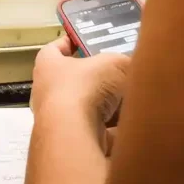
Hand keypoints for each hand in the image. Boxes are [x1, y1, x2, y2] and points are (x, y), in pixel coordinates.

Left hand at [30, 35, 129, 153]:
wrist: (75, 136)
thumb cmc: (85, 88)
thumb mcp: (113, 63)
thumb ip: (124, 62)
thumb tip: (135, 66)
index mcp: (48, 65)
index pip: (54, 49)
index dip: (69, 42)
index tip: (84, 40)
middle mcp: (48, 92)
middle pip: (75, 81)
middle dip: (98, 79)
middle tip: (122, 73)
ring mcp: (59, 120)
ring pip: (89, 110)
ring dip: (110, 108)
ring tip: (134, 100)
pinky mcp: (73, 142)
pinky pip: (100, 134)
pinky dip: (117, 131)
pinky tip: (135, 126)